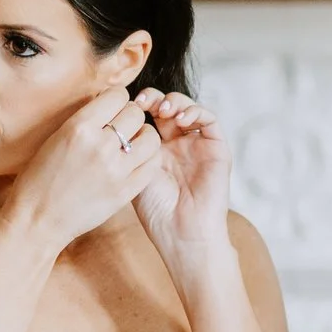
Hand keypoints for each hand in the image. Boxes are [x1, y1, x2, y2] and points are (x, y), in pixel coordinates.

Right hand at [1, 89, 163, 251]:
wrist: (38, 219)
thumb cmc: (40, 178)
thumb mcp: (56, 137)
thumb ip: (85, 120)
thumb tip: (108, 104)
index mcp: (80, 127)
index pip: (118, 95)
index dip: (117, 100)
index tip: (112, 109)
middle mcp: (101, 145)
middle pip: (136, 114)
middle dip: (130, 117)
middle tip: (121, 128)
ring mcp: (116, 170)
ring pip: (151, 137)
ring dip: (143, 137)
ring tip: (132, 144)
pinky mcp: (125, 191)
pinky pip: (152, 164)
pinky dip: (148, 159)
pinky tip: (136, 161)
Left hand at [131, 91, 232, 274]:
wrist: (182, 233)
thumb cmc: (155, 211)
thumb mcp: (134, 173)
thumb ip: (130, 146)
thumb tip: (114, 117)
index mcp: (157, 149)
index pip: (149, 116)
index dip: (140, 105)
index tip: (127, 107)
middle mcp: (179, 144)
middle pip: (169, 107)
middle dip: (155, 99)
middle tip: (143, 101)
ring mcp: (198, 145)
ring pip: (189, 109)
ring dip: (176, 102)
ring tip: (162, 110)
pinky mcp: (217, 149)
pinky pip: (210, 120)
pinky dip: (196, 112)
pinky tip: (181, 119)